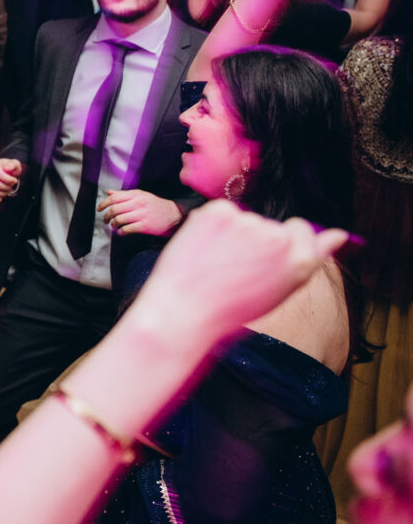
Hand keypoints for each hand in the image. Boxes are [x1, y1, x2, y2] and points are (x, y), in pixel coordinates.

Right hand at [0, 158, 22, 203]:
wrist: (8, 173)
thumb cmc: (12, 169)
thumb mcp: (16, 164)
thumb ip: (14, 164)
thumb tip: (8, 168)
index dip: (8, 180)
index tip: (15, 181)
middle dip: (6, 188)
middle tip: (11, 187)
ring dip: (3, 194)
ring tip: (8, 191)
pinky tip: (2, 197)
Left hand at [98, 190, 181, 236]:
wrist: (174, 215)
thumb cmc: (155, 205)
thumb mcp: (141, 195)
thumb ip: (124, 194)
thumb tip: (109, 193)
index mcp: (136, 195)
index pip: (114, 198)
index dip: (103, 203)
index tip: (99, 209)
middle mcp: (138, 203)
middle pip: (114, 209)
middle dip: (106, 216)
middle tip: (105, 220)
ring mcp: (142, 215)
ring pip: (119, 219)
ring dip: (113, 225)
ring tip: (114, 226)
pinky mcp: (145, 226)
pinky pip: (127, 229)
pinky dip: (121, 232)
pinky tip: (121, 232)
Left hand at [134, 200, 347, 339]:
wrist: (182, 312)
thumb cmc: (229, 310)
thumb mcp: (279, 291)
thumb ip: (308, 260)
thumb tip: (340, 235)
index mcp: (301, 261)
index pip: (303, 230)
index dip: (283, 240)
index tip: (265, 253)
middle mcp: (280, 239)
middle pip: (271, 225)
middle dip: (255, 240)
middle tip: (232, 269)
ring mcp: (250, 222)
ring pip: (245, 219)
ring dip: (231, 234)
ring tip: (213, 264)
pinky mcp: (220, 212)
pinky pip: (221, 212)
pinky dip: (211, 225)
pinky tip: (202, 249)